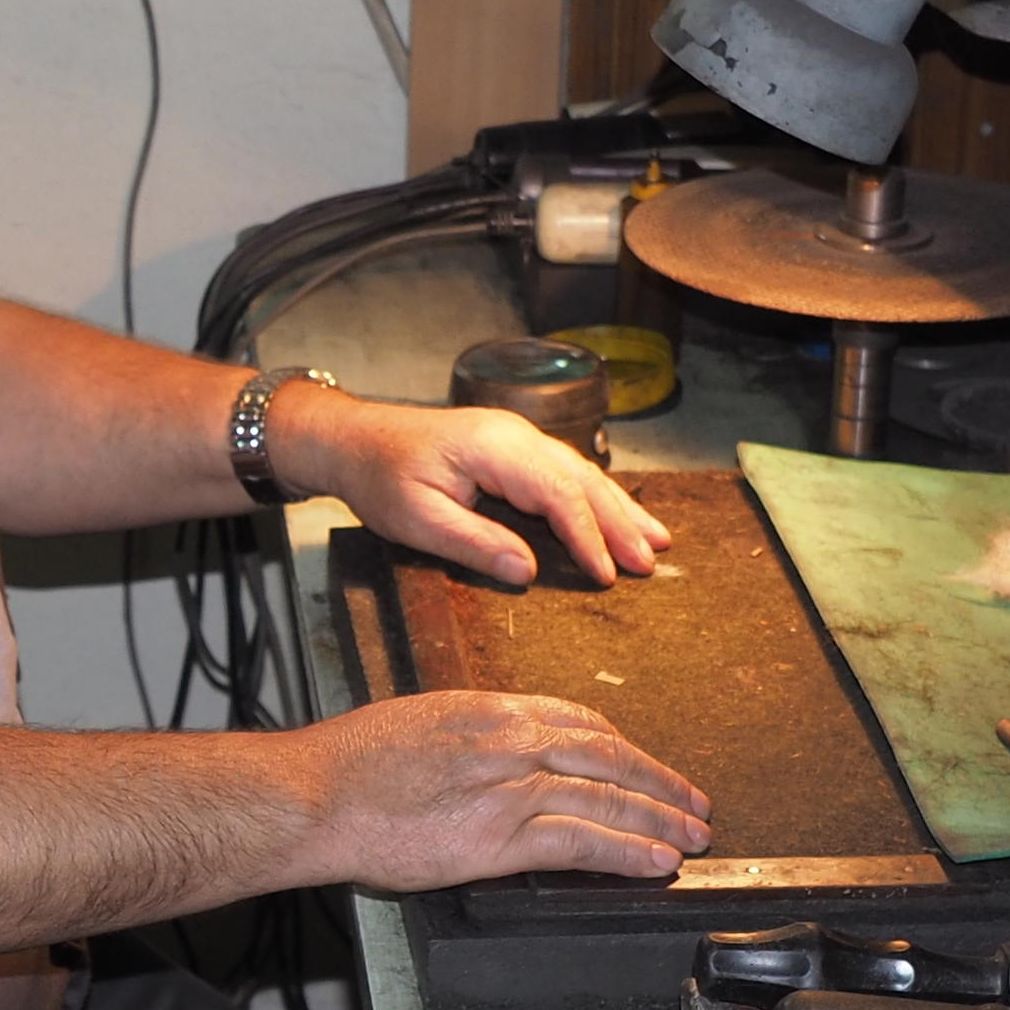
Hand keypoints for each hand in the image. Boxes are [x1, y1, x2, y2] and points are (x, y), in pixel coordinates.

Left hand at [273, 385, 672, 587]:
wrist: (353, 440)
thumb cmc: (380, 478)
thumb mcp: (417, 521)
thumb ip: (474, 545)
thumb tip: (528, 572)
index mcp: (493, 448)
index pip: (556, 492)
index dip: (586, 535)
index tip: (607, 574)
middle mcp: (513, 435)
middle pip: (580, 479)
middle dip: (619, 522)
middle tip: (651, 561)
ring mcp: (515, 437)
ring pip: (579, 472)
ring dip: (617, 508)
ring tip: (656, 540)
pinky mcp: (511, 447)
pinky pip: (564, 471)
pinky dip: (595, 496)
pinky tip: (617, 515)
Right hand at [301, 691, 710, 888]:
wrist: (315, 795)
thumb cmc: (346, 765)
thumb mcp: (418, 724)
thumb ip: (466, 739)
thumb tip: (486, 760)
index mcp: (490, 710)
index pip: (579, 722)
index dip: (623, 747)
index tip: (644, 764)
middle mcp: (511, 739)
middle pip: (610, 756)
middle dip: (659, 783)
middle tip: (693, 803)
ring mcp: (511, 786)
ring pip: (609, 798)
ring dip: (659, 820)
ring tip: (691, 839)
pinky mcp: (501, 836)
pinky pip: (584, 840)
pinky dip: (628, 851)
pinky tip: (654, 861)